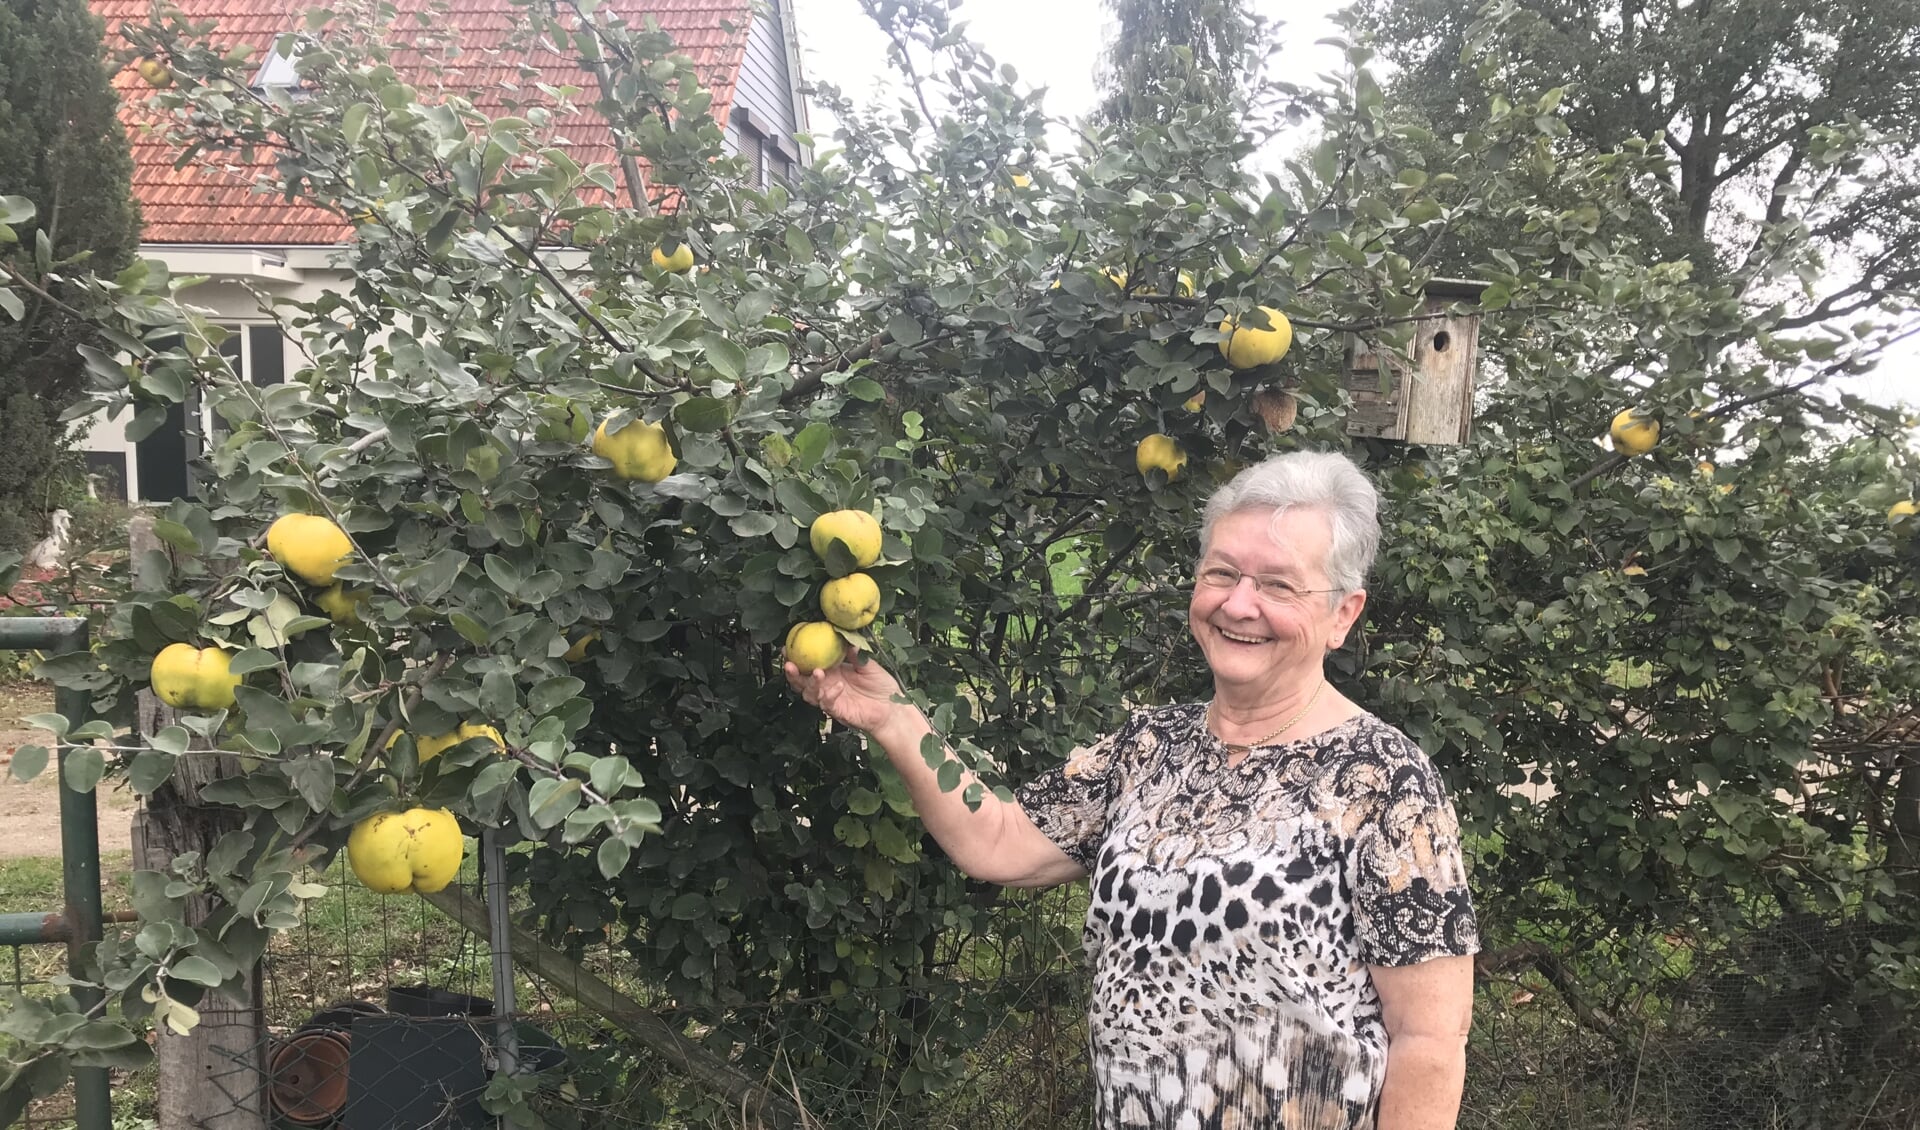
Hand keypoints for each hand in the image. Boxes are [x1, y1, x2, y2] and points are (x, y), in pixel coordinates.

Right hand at [784, 647, 906, 735]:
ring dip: (811, 683)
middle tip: (789, 663)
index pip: (809, 665)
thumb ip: (855, 654)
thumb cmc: (882, 687)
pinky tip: (838, 686)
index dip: (797, 658)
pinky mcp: (839, 712)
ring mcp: (832, 700)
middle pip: (802, 682)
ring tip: (817, 672)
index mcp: (833, 673)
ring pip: (810, 694)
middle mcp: (828, 686)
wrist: (894, 709)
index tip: (787, 648)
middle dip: (793, 674)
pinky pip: (828, 705)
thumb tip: (845, 638)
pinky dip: (830, 695)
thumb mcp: (868, 665)